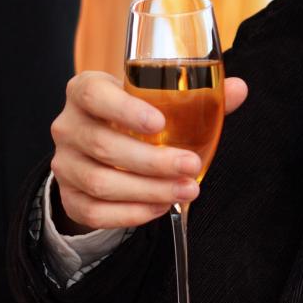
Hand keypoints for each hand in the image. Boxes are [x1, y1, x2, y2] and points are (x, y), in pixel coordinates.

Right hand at [49, 70, 249, 232]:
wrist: (100, 150)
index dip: (124, 110)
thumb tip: (239, 89)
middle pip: (103, 145)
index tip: (159, 124)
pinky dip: (130, 213)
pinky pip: (95, 211)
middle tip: (191, 166)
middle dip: (152, 161)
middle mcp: (68, 125)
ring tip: (185, 190)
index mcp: (85, 90)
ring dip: (148, 190)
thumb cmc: (135, 118)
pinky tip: (160, 207)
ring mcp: (64, 163)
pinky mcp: (69, 196)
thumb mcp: (157, 101)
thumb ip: (198, 96)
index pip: (94, 95)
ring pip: (100, 181)